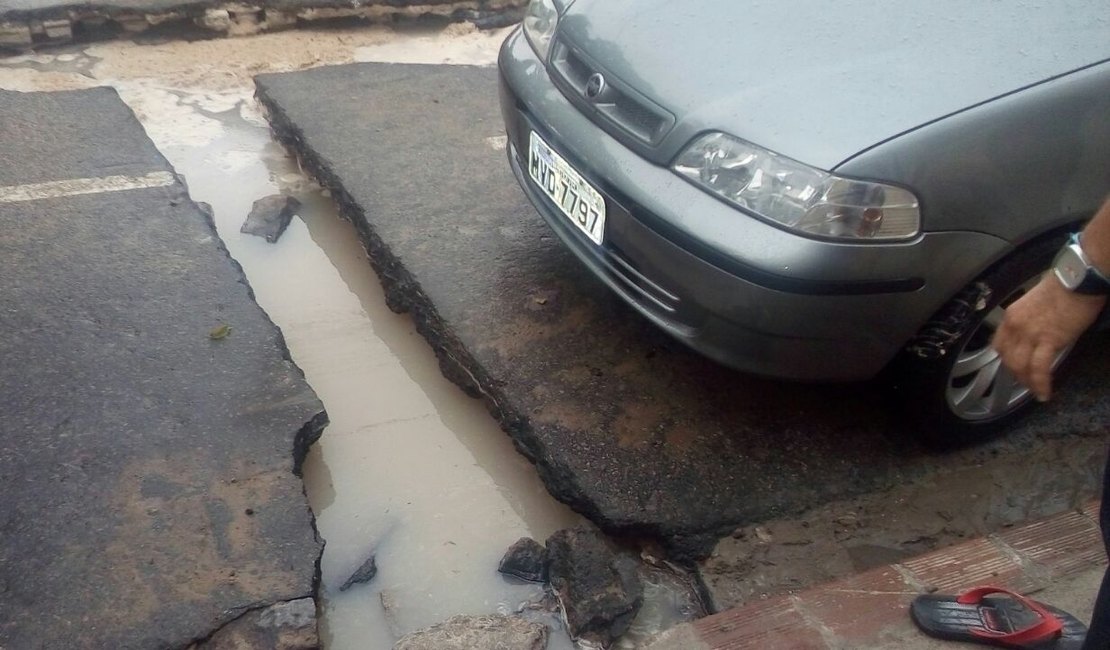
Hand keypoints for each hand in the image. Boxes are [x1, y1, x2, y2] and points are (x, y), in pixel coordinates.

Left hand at [992, 274, 1105, 400]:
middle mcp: (1015, 326)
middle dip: (1015, 374)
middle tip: (1026, 382)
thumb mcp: (1036, 303)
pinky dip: (1040, 383)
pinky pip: (1039, 368)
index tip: (1013, 367)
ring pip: (1020, 366)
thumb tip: (1036, 332)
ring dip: (1027, 382)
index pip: (999, 343)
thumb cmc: (1064, 287)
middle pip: (1007, 358)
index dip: (1005, 358)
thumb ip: (1030, 319)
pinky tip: (1044, 393)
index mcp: (1011, 315)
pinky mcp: (1049, 340)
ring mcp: (1030, 334)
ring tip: (1035, 391)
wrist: (1078, 279)